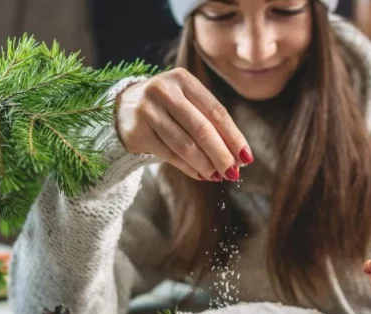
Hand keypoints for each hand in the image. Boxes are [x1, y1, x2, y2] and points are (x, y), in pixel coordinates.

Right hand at [114, 68, 252, 180]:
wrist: (123, 107)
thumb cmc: (167, 107)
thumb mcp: (188, 104)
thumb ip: (211, 123)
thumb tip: (239, 157)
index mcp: (183, 80)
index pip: (217, 111)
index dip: (234, 137)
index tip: (246, 158)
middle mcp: (164, 91)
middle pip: (202, 129)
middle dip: (221, 154)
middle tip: (233, 173)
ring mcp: (148, 110)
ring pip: (185, 145)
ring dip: (206, 164)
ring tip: (218, 176)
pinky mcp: (138, 131)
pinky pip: (169, 154)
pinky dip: (188, 167)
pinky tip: (200, 174)